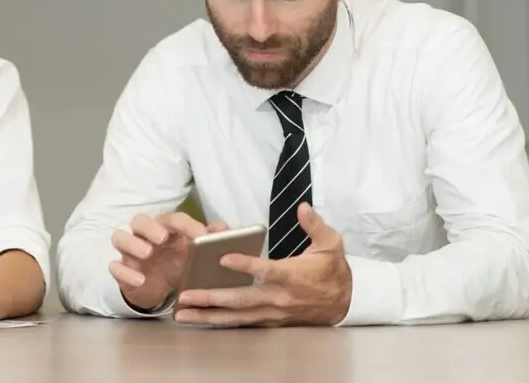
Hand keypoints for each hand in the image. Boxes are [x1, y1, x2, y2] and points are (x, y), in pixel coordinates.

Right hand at [109, 212, 228, 310]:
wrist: (159, 289)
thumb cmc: (176, 264)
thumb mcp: (194, 255)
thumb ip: (209, 240)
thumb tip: (223, 228)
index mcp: (164, 228)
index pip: (171, 218)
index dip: (185, 224)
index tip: (200, 235)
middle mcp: (144, 236)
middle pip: (139, 220)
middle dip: (150, 227)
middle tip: (162, 237)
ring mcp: (130, 253)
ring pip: (120, 237)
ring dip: (132, 243)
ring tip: (147, 253)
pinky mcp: (122, 271)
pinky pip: (115, 267)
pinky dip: (125, 272)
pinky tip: (140, 280)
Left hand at [174, 203, 352, 326]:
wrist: (346, 303)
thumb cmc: (333, 271)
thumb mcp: (331, 244)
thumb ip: (315, 225)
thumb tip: (302, 207)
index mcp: (293, 276)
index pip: (266, 270)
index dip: (245, 265)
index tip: (223, 258)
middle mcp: (280, 297)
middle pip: (242, 299)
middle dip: (211, 298)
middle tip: (185, 296)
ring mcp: (273, 313)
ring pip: (237, 316)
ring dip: (208, 316)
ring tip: (182, 314)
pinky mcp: (270, 321)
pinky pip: (242, 323)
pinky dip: (220, 322)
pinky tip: (200, 320)